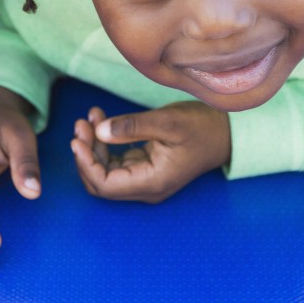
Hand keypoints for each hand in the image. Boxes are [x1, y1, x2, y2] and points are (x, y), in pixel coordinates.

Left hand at [71, 101, 230, 203]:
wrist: (225, 130)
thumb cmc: (201, 126)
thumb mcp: (167, 122)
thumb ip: (132, 127)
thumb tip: (99, 131)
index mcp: (152, 182)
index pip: (105, 185)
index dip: (86, 164)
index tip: (77, 139)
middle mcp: (146, 186)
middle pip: (101, 180)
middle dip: (86, 154)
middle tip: (81, 124)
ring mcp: (145, 176)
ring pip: (107, 169)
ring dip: (94, 145)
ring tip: (90, 116)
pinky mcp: (146, 165)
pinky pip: (117, 159)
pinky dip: (106, 141)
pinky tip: (101, 119)